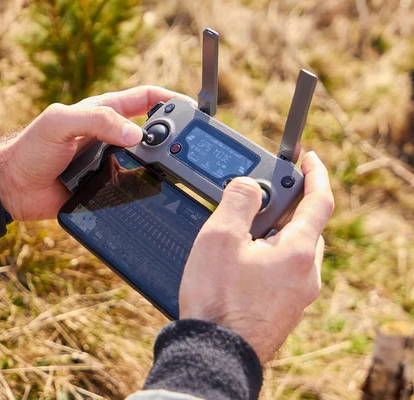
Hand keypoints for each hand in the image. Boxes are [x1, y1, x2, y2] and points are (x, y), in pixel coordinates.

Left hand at [0, 86, 195, 220]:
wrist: (13, 188)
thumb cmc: (31, 148)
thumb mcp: (60, 122)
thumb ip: (96, 120)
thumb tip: (136, 133)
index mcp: (103, 112)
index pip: (144, 99)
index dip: (169, 100)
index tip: (191, 108)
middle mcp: (110, 136)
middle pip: (152, 130)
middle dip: (171, 134)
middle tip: (186, 145)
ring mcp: (109, 162)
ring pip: (146, 160)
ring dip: (161, 163)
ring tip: (175, 170)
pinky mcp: (105, 186)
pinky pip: (132, 186)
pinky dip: (146, 187)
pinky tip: (156, 193)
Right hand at [179, 152, 333, 362]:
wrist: (214, 352)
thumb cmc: (217, 299)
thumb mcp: (220, 238)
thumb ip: (238, 201)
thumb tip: (249, 185)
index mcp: (297, 252)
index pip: (319, 202)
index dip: (315, 175)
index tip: (309, 158)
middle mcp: (305, 275)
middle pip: (306, 228)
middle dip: (287, 208)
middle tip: (259, 199)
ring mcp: (296, 297)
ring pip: (293, 252)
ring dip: (275, 235)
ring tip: (241, 235)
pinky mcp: (282, 311)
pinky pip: (283, 274)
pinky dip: (269, 259)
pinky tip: (240, 265)